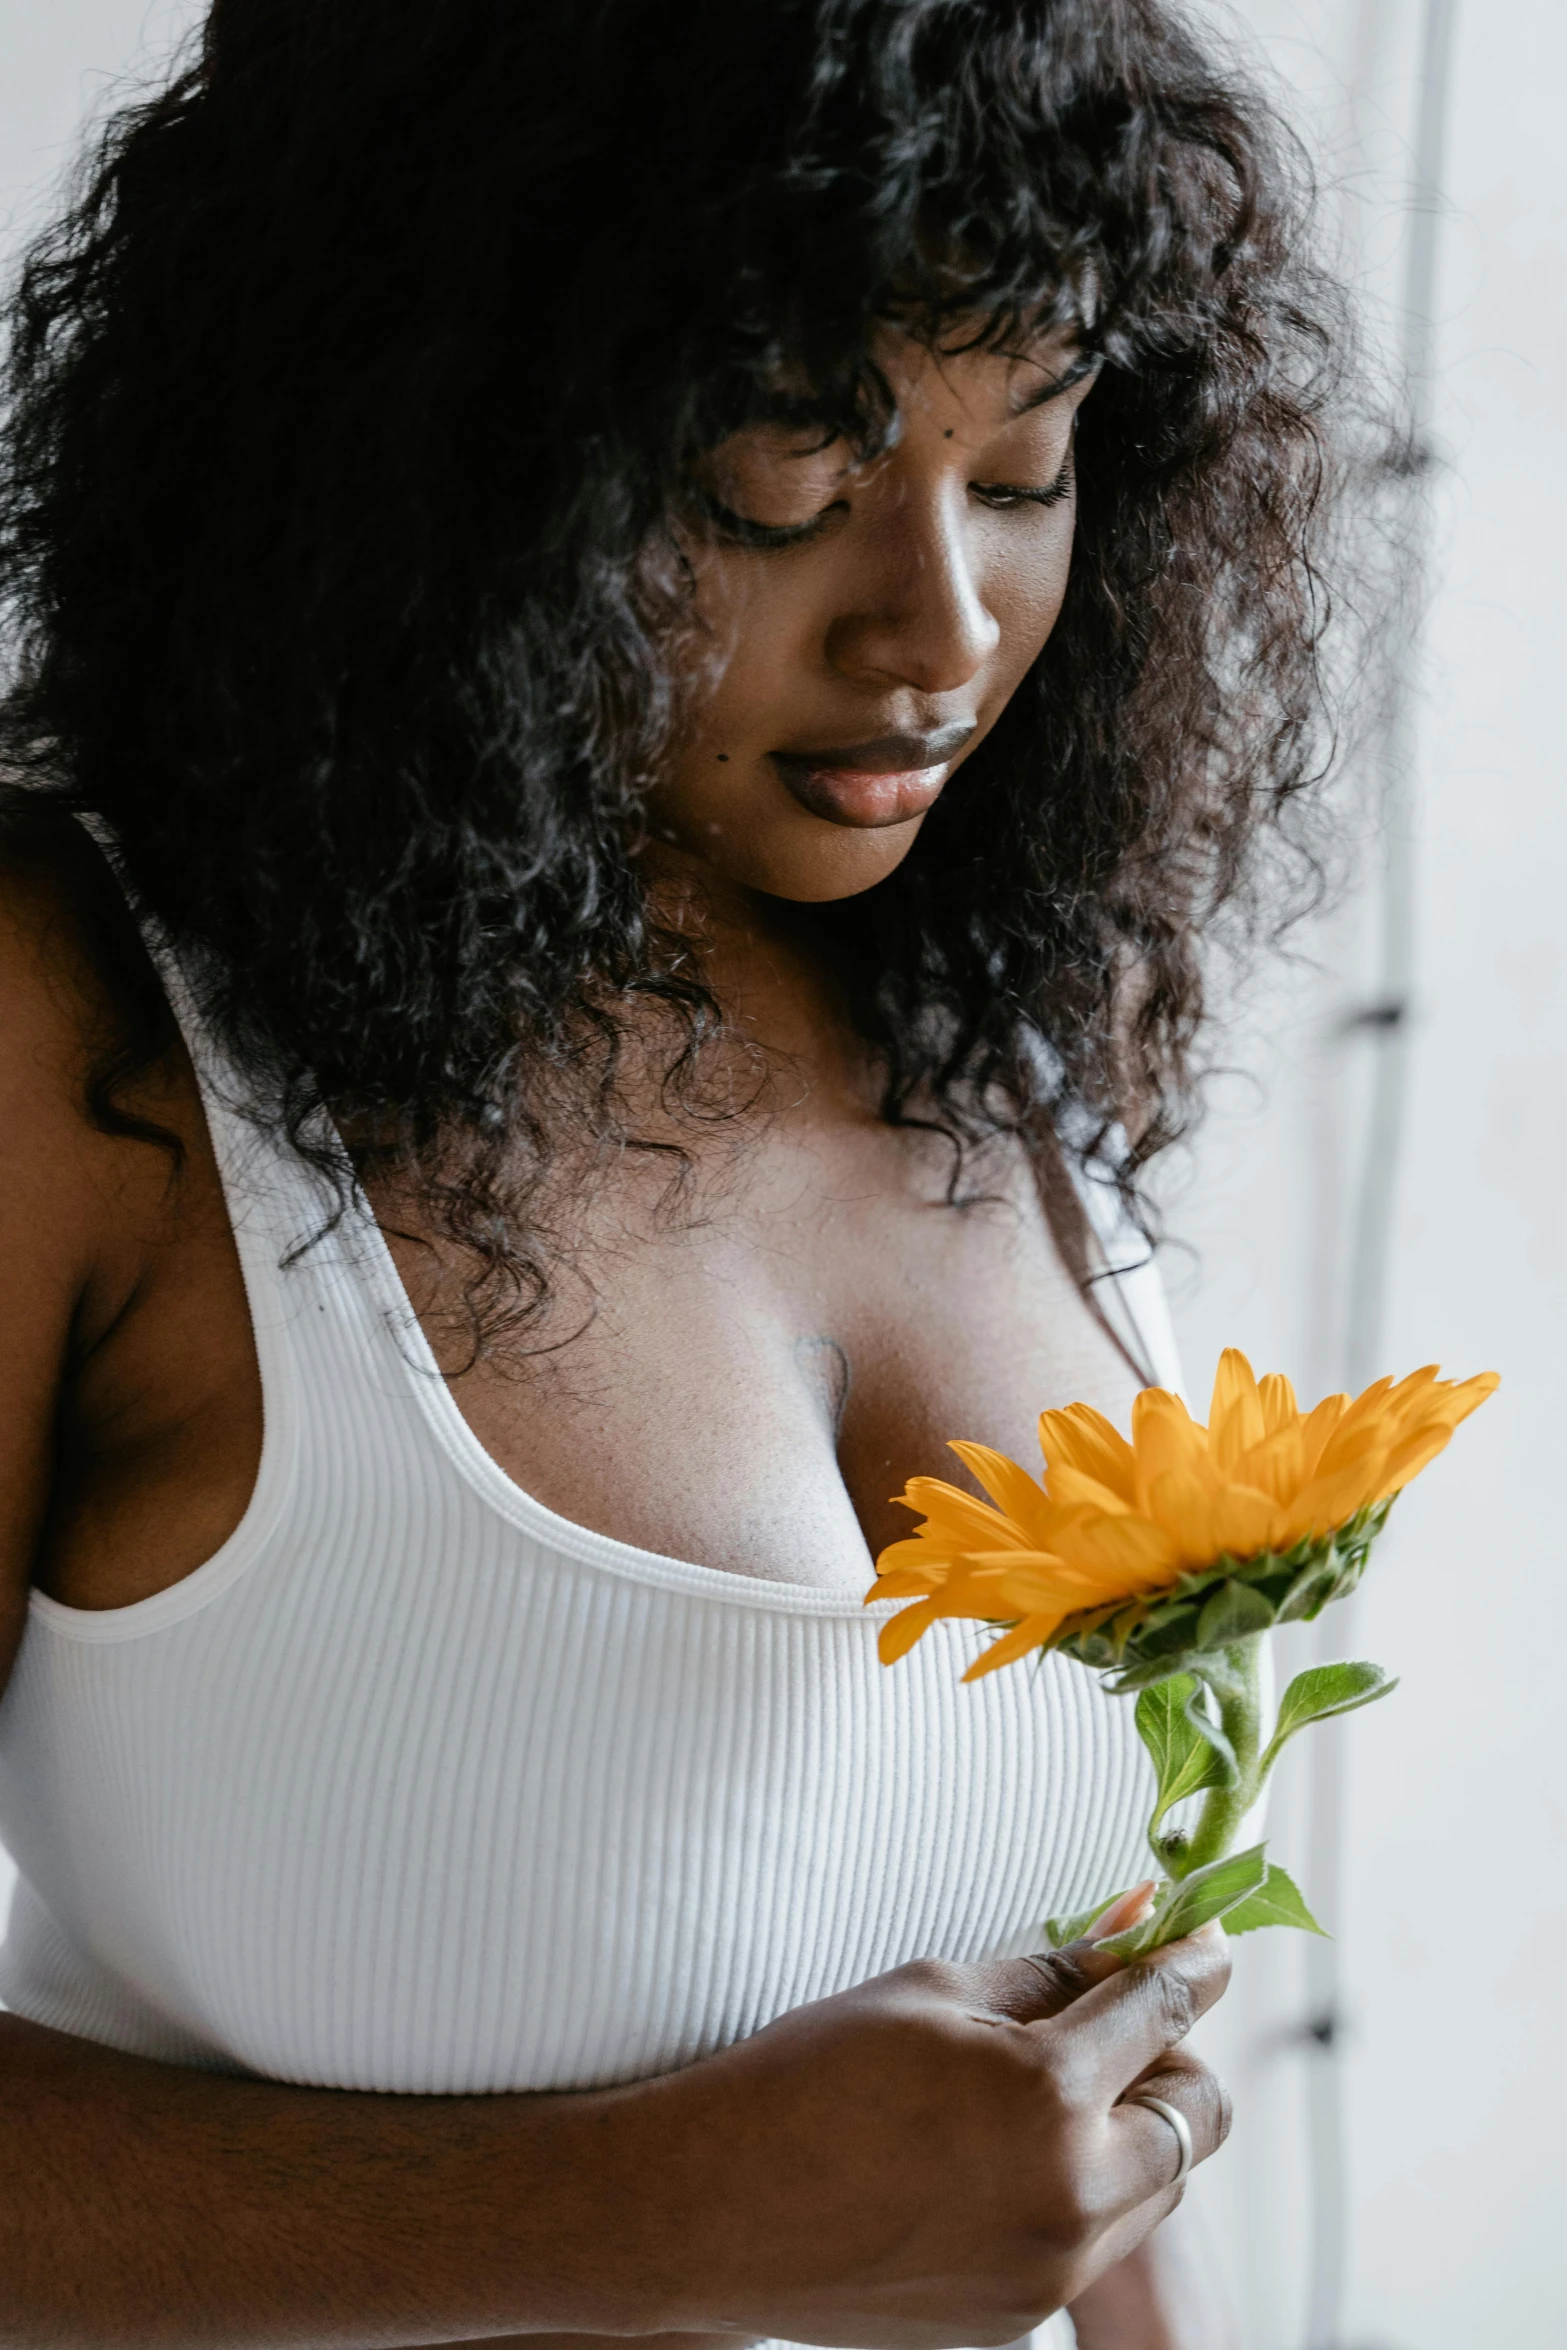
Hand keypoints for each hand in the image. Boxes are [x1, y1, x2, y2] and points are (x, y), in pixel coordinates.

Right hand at [651, 1892, 1231, 2349]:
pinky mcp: (1019, 2316)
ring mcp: (1050, 2272)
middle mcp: (1070, 2195)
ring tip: (1048, 2088)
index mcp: (1047, 2094)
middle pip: (1201, 2115)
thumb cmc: (809, 2074)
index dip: (1192, 1962)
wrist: (715, 2207)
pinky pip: (1095, 2240)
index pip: (1164, 2010)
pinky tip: (996, 2155)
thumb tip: (1132, 1927)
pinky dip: (1079, 2188)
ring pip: (1160, 2186)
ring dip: (1134, 2128)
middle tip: (1119, 2019)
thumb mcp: (934, 1989)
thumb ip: (1051, 1969)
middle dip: (1174, 2055)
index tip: (1203, 1938)